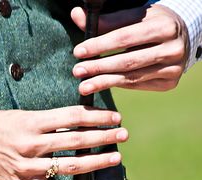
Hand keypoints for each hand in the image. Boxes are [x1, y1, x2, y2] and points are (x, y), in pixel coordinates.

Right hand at [0, 106, 127, 179]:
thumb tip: (77, 121)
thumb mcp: (22, 115)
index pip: (73, 117)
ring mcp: (29, 167)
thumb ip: (48, 121)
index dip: (97, 116)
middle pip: (76, 140)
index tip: (114, 116)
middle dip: (103, 136)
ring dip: (95, 162)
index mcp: (33, 122)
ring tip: (115, 157)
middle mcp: (32, 145)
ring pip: (68, 166)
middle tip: (123, 134)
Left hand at [72, 4, 189, 92]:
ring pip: (131, 77)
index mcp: (163, 26)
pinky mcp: (169, 83)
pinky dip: (118, 85)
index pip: (124, 37)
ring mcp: (172, 68)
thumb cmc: (153, 24)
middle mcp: (171, 49)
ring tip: (84, 86)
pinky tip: (102, 85)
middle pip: (127, 61)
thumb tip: (76, 15)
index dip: (99, 45)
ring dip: (104, 82)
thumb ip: (106, 20)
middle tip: (77, 71)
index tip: (79, 52)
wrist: (183, 39)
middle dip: (98, 67)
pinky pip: (137, 85)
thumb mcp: (134, 17)